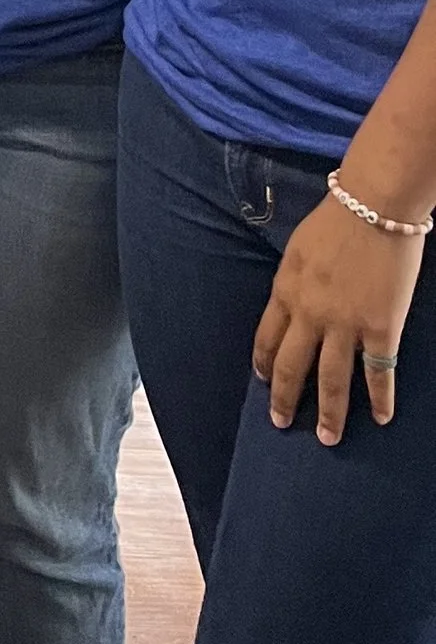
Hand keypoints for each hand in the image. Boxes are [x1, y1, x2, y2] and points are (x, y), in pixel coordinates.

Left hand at [254, 193, 423, 442]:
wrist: (374, 205)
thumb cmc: (337, 219)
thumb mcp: (299, 250)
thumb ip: (295, 282)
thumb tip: (294, 304)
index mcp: (285, 290)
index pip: (266, 338)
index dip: (264, 363)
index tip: (262, 381)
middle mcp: (309, 313)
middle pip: (291, 366)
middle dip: (285, 399)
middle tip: (281, 423)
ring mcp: (345, 323)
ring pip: (332, 380)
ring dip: (329, 413)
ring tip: (328, 438)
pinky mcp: (381, 327)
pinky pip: (379, 371)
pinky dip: (380, 398)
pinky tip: (381, 417)